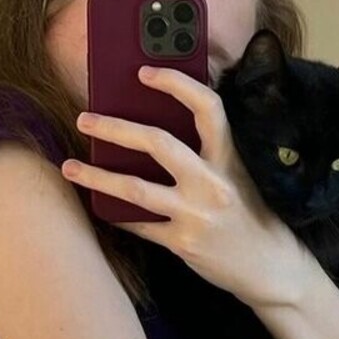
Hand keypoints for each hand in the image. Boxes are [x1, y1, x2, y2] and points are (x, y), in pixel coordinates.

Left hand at [60, 66, 300, 306]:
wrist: (270, 267)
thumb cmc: (250, 216)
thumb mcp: (237, 176)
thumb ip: (207, 154)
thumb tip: (157, 132)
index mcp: (229, 158)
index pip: (207, 108)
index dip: (176, 84)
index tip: (145, 72)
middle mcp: (212, 183)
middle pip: (158, 143)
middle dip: (115, 128)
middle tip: (84, 119)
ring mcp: (196, 215)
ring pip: (135, 188)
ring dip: (97, 176)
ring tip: (69, 167)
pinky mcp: (183, 244)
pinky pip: (140, 225)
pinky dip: (117, 215)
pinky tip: (99, 206)